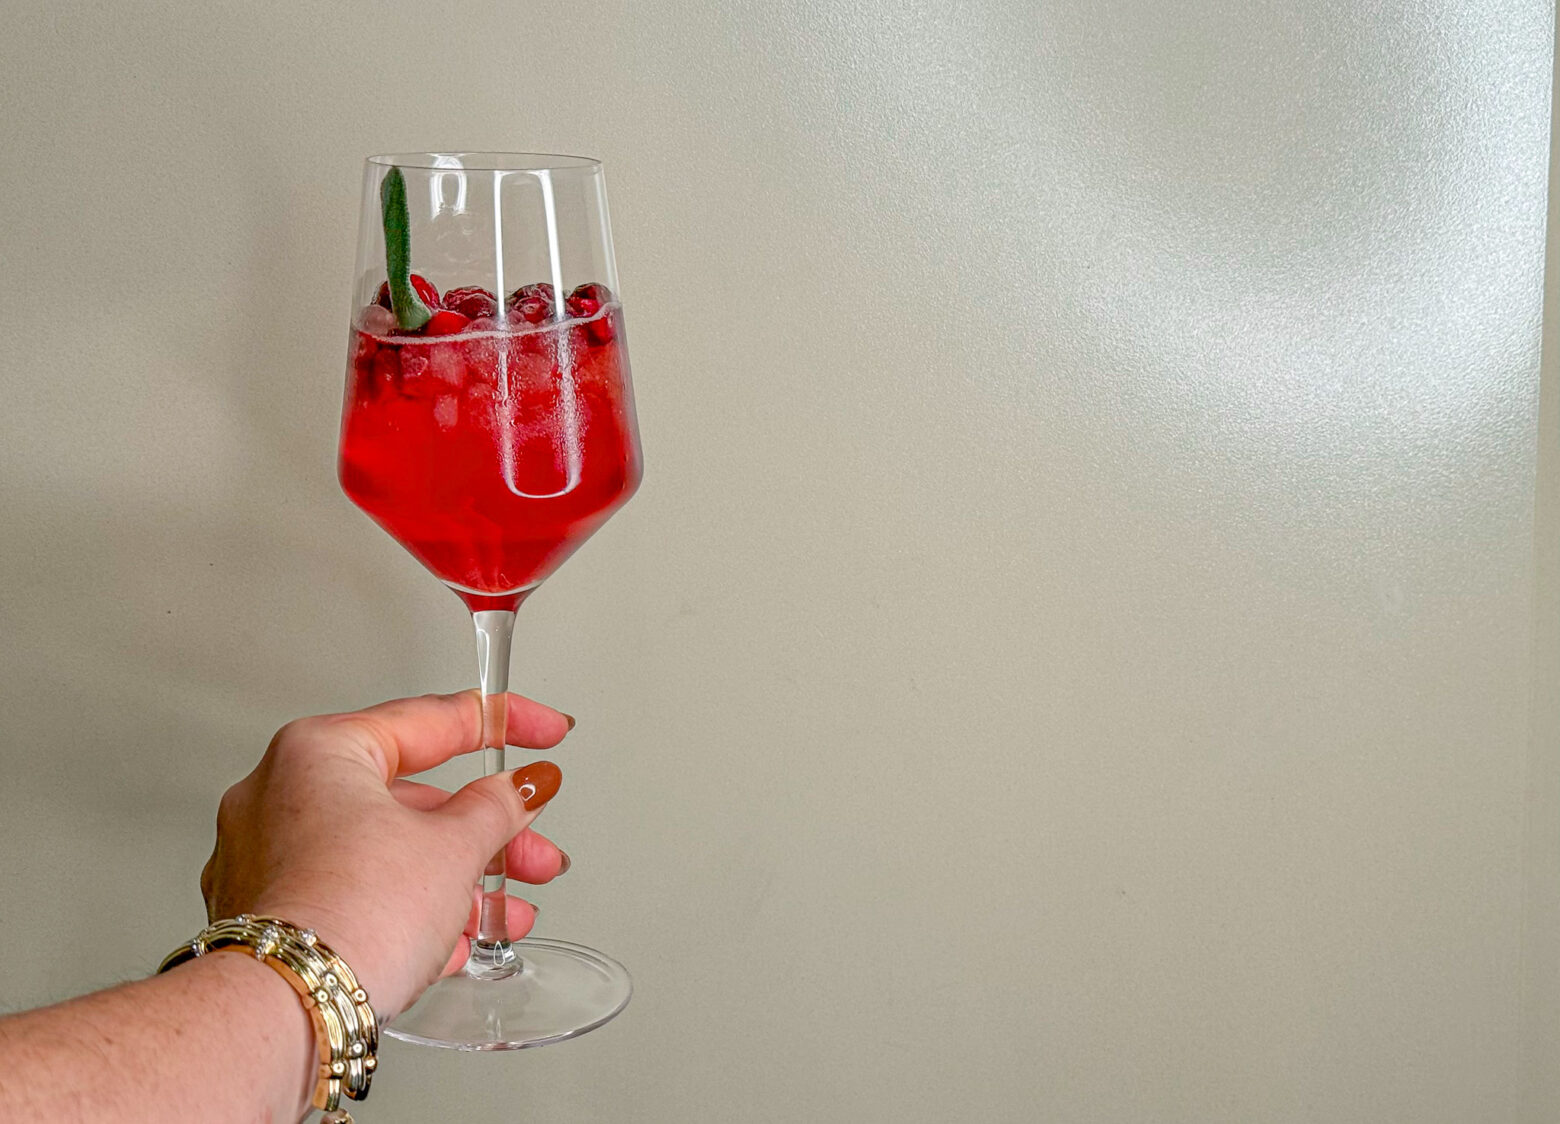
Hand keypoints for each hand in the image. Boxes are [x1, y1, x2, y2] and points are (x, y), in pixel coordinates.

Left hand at [199, 691, 571, 1019]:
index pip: (432, 718)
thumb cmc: (349, 915)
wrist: (289, 1011)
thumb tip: (521, 789)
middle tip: (533, 850)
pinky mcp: (270, 916)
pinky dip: (410, 910)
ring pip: (387, 853)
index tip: (543, 732)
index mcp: (320, 751)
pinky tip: (454, 940)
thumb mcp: (455, 848)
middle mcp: (281, 795)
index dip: (504, 723)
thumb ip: (498, 807)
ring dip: (458, 880)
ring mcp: (268, 858)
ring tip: (507, 912)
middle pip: (412, 798)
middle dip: (487, 833)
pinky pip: (357, 895)